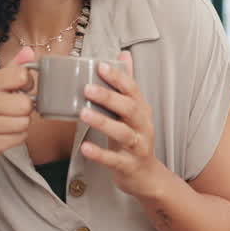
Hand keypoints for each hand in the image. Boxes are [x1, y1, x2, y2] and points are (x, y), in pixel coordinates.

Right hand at [0, 46, 35, 167]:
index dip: (28, 84)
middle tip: (13, 111)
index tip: (22, 89)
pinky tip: (4, 134)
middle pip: (26, 103)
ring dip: (22, 124)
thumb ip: (13, 68)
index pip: (21, 75)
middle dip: (25, 109)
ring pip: (25, 122)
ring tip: (8, 123)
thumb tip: (29, 51)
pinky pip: (21, 137)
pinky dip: (17, 137)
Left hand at [80, 51, 167, 197]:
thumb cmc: (135, 139)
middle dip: (109, 97)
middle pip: (130, 108)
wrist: (147, 176)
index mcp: (142, 110)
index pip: (133, 89)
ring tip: (82, 114)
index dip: (118, 77)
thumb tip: (123, 54)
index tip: (100, 66)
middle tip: (87, 88)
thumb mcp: (133, 111)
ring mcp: (138, 146)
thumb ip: (127, 85)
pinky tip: (85, 147)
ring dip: (103, 122)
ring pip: (124, 133)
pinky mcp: (129, 165)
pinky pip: (115, 159)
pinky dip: (100, 153)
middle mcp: (143, 126)